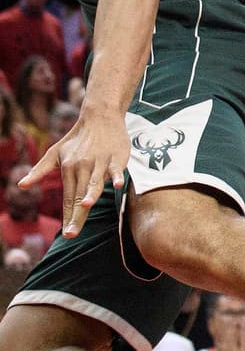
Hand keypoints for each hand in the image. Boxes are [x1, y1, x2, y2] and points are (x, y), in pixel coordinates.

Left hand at [21, 105, 129, 235]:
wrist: (99, 115)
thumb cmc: (77, 138)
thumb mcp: (55, 152)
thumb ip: (40, 170)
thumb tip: (21, 185)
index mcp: (68, 168)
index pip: (68, 198)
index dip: (67, 217)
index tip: (66, 234)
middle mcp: (83, 166)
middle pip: (80, 196)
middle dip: (76, 216)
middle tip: (72, 235)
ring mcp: (99, 161)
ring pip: (95, 182)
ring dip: (91, 194)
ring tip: (85, 207)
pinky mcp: (116, 156)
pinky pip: (115, 169)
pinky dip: (116, 176)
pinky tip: (117, 185)